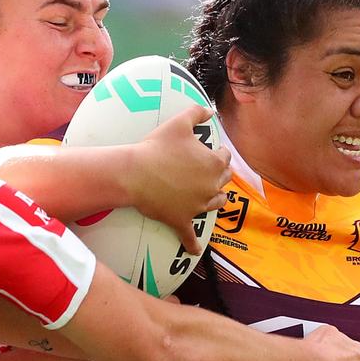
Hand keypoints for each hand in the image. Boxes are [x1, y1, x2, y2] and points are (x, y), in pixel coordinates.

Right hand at [127, 105, 231, 254]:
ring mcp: (198, 205)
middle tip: (213, 170)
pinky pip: (190, 236)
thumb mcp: (179, 123)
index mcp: (214, 163)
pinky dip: (193, 244)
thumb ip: (197, 112)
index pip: (226, 157)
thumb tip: (210, 110)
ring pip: (217, 204)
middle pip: (225, 180)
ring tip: (213, 198)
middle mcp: (211, 186)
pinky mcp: (182, 220)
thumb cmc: (156, 147)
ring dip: (217, 200)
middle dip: (221, 174)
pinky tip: (195, 250)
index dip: (220, 152)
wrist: (134, 174)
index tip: (215, 150)